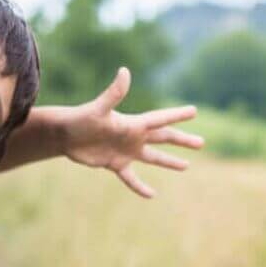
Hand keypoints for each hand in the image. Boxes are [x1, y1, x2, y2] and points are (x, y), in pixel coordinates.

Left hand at [63, 67, 203, 197]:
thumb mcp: (100, 108)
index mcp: (133, 123)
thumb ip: (114, 93)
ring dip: (169, 161)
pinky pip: (132, 178)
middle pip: (163, 138)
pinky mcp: (115, 164)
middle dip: (182, 140)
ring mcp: (125, 151)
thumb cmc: (81, 119)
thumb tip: (125, 71)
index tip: (194, 111)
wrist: (64, 134)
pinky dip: (140, 186)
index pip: (160, 119)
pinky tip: (152, 195)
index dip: (177, 115)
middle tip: (201, 142)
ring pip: (153, 157)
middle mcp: (133, 136)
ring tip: (186, 166)